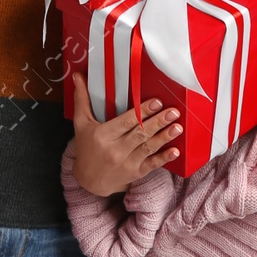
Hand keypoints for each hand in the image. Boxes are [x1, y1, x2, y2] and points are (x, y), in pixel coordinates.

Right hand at [69, 71, 180, 194]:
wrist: (88, 181)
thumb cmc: (86, 148)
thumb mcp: (81, 124)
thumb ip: (81, 100)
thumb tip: (78, 76)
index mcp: (104, 135)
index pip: (126, 122)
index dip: (142, 112)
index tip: (156, 102)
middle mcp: (116, 150)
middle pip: (140, 134)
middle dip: (158, 122)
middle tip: (173, 112)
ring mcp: (127, 163)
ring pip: (148, 148)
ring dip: (164, 137)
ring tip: (178, 127)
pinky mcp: (136, 173)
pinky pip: (152, 165)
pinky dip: (164, 158)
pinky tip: (175, 151)